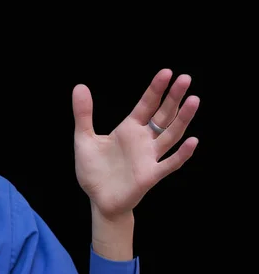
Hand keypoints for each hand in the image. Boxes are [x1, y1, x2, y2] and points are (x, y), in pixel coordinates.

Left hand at [72, 69, 199, 219]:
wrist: (97, 200)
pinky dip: (182, 154)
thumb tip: (79, 86)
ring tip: (194, 100)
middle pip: (163, 115)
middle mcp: (143, 140)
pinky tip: (193, 141)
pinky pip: (170, 163)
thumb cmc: (93, 170)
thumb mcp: (84, 138)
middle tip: (185, 78)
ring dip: (182, 119)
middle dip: (173, 97)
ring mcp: (149, 157)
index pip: (146, 105)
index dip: (156, 89)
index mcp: (128, 129)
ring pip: (171, 135)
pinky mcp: (150, 176)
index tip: (167, 72)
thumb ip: (83, 114)